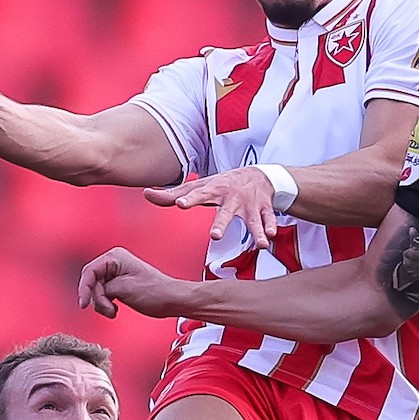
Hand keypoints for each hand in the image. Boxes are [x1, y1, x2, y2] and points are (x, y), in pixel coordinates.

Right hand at [77, 247, 192, 319]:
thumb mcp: (123, 290)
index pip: (89, 272)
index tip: (83, 305)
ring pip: (96, 290)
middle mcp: (114, 262)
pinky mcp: (119, 284)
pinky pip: (104, 294)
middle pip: (91, 282)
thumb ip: (102, 288)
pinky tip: (116, 309)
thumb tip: (92, 291)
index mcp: (115, 257)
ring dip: (102, 304)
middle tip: (109, 310)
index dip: (84, 289)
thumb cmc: (155, 292)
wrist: (172, 300)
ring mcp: (116, 273)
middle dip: (97, 299)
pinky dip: (106, 304)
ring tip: (114, 311)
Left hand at [144, 168, 281, 251]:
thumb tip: (147, 194)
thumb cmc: (223, 184)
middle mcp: (231, 198)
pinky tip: (270, 237)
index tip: (180, 204)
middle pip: (225, 213)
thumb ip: (173, 194)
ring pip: (252, 220)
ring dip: (256, 231)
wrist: (259, 175)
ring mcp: (249, 205)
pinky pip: (269, 220)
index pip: (198, 194)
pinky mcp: (264, 210)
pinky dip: (270, 227)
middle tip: (215, 236)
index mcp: (214, 190)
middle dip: (221, 224)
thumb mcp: (200, 186)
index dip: (189, 199)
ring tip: (260, 244)